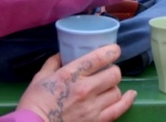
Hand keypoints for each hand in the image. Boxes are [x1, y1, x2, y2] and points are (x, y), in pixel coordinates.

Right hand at [16, 45, 135, 121]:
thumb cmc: (35, 102)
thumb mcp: (40, 77)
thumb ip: (54, 62)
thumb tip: (63, 53)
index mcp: (71, 74)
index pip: (101, 57)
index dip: (112, 51)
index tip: (114, 50)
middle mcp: (86, 89)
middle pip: (114, 74)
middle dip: (112, 70)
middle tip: (106, 71)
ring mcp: (93, 107)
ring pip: (117, 91)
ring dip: (113, 87)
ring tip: (107, 87)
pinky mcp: (96, 121)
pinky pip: (119, 109)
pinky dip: (127, 101)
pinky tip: (130, 95)